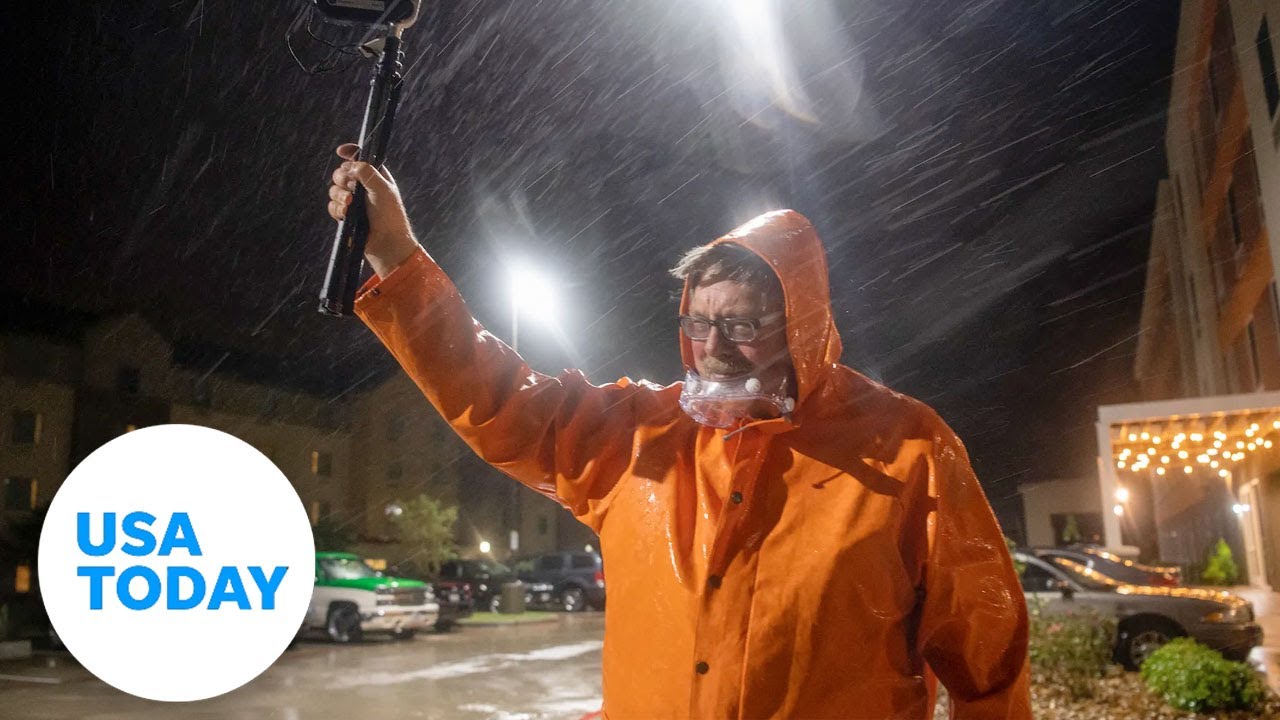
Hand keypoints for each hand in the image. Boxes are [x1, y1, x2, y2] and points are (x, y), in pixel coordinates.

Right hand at [327, 143, 418, 278]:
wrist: (386, 242)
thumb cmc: (390, 215)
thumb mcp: (382, 188)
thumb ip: (367, 172)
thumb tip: (349, 165)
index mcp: (375, 177)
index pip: (360, 159)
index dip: (350, 153)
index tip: (341, 151)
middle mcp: (363, 187)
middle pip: (341, 172)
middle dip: (342, 177)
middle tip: (350, 185)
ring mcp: (353, 201)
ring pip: (334, 189)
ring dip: (339, 195)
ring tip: (349, 204)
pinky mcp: (346, 215)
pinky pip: (333, 206)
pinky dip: (337, 208)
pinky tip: (345, 214)